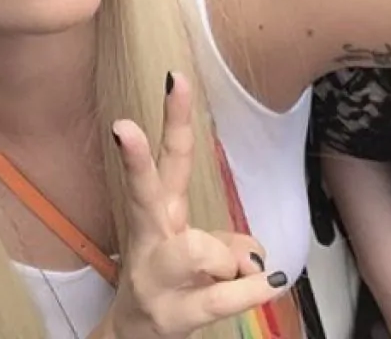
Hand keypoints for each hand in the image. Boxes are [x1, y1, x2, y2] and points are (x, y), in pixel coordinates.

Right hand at [101, 72, 285, 338]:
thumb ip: (233, 243)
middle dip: (134, 158)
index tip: (176, 77)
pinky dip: (249, 291)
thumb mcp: (208, 255)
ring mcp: (155, 276)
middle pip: (145, 189)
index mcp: (161, 213)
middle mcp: (150, 237)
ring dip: (225, 262)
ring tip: (228, 274)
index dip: (176, 118)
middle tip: (122, 126)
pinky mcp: (171, 314)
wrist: (137, 335)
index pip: (170, 158)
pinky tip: (268, 286)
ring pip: (196, 250)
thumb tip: (254, 257)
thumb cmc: (175, 283)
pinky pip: (221, 297)